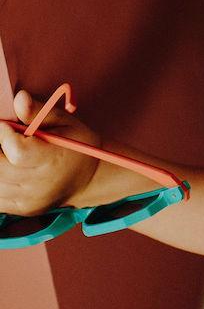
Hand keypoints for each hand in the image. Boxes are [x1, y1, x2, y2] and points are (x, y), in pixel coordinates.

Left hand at [0, 90, 100, 215]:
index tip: (5, 125)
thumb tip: (19, 98)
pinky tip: (6, 167)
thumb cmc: (77, 143)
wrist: (90, 177)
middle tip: (4, 137)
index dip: (4, 134)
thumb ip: (38, 111)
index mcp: (53, 160)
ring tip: (6, 152)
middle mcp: (40, 185)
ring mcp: (30, 201)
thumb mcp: (64, 121)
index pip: (17, 150)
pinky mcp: (22, 210)